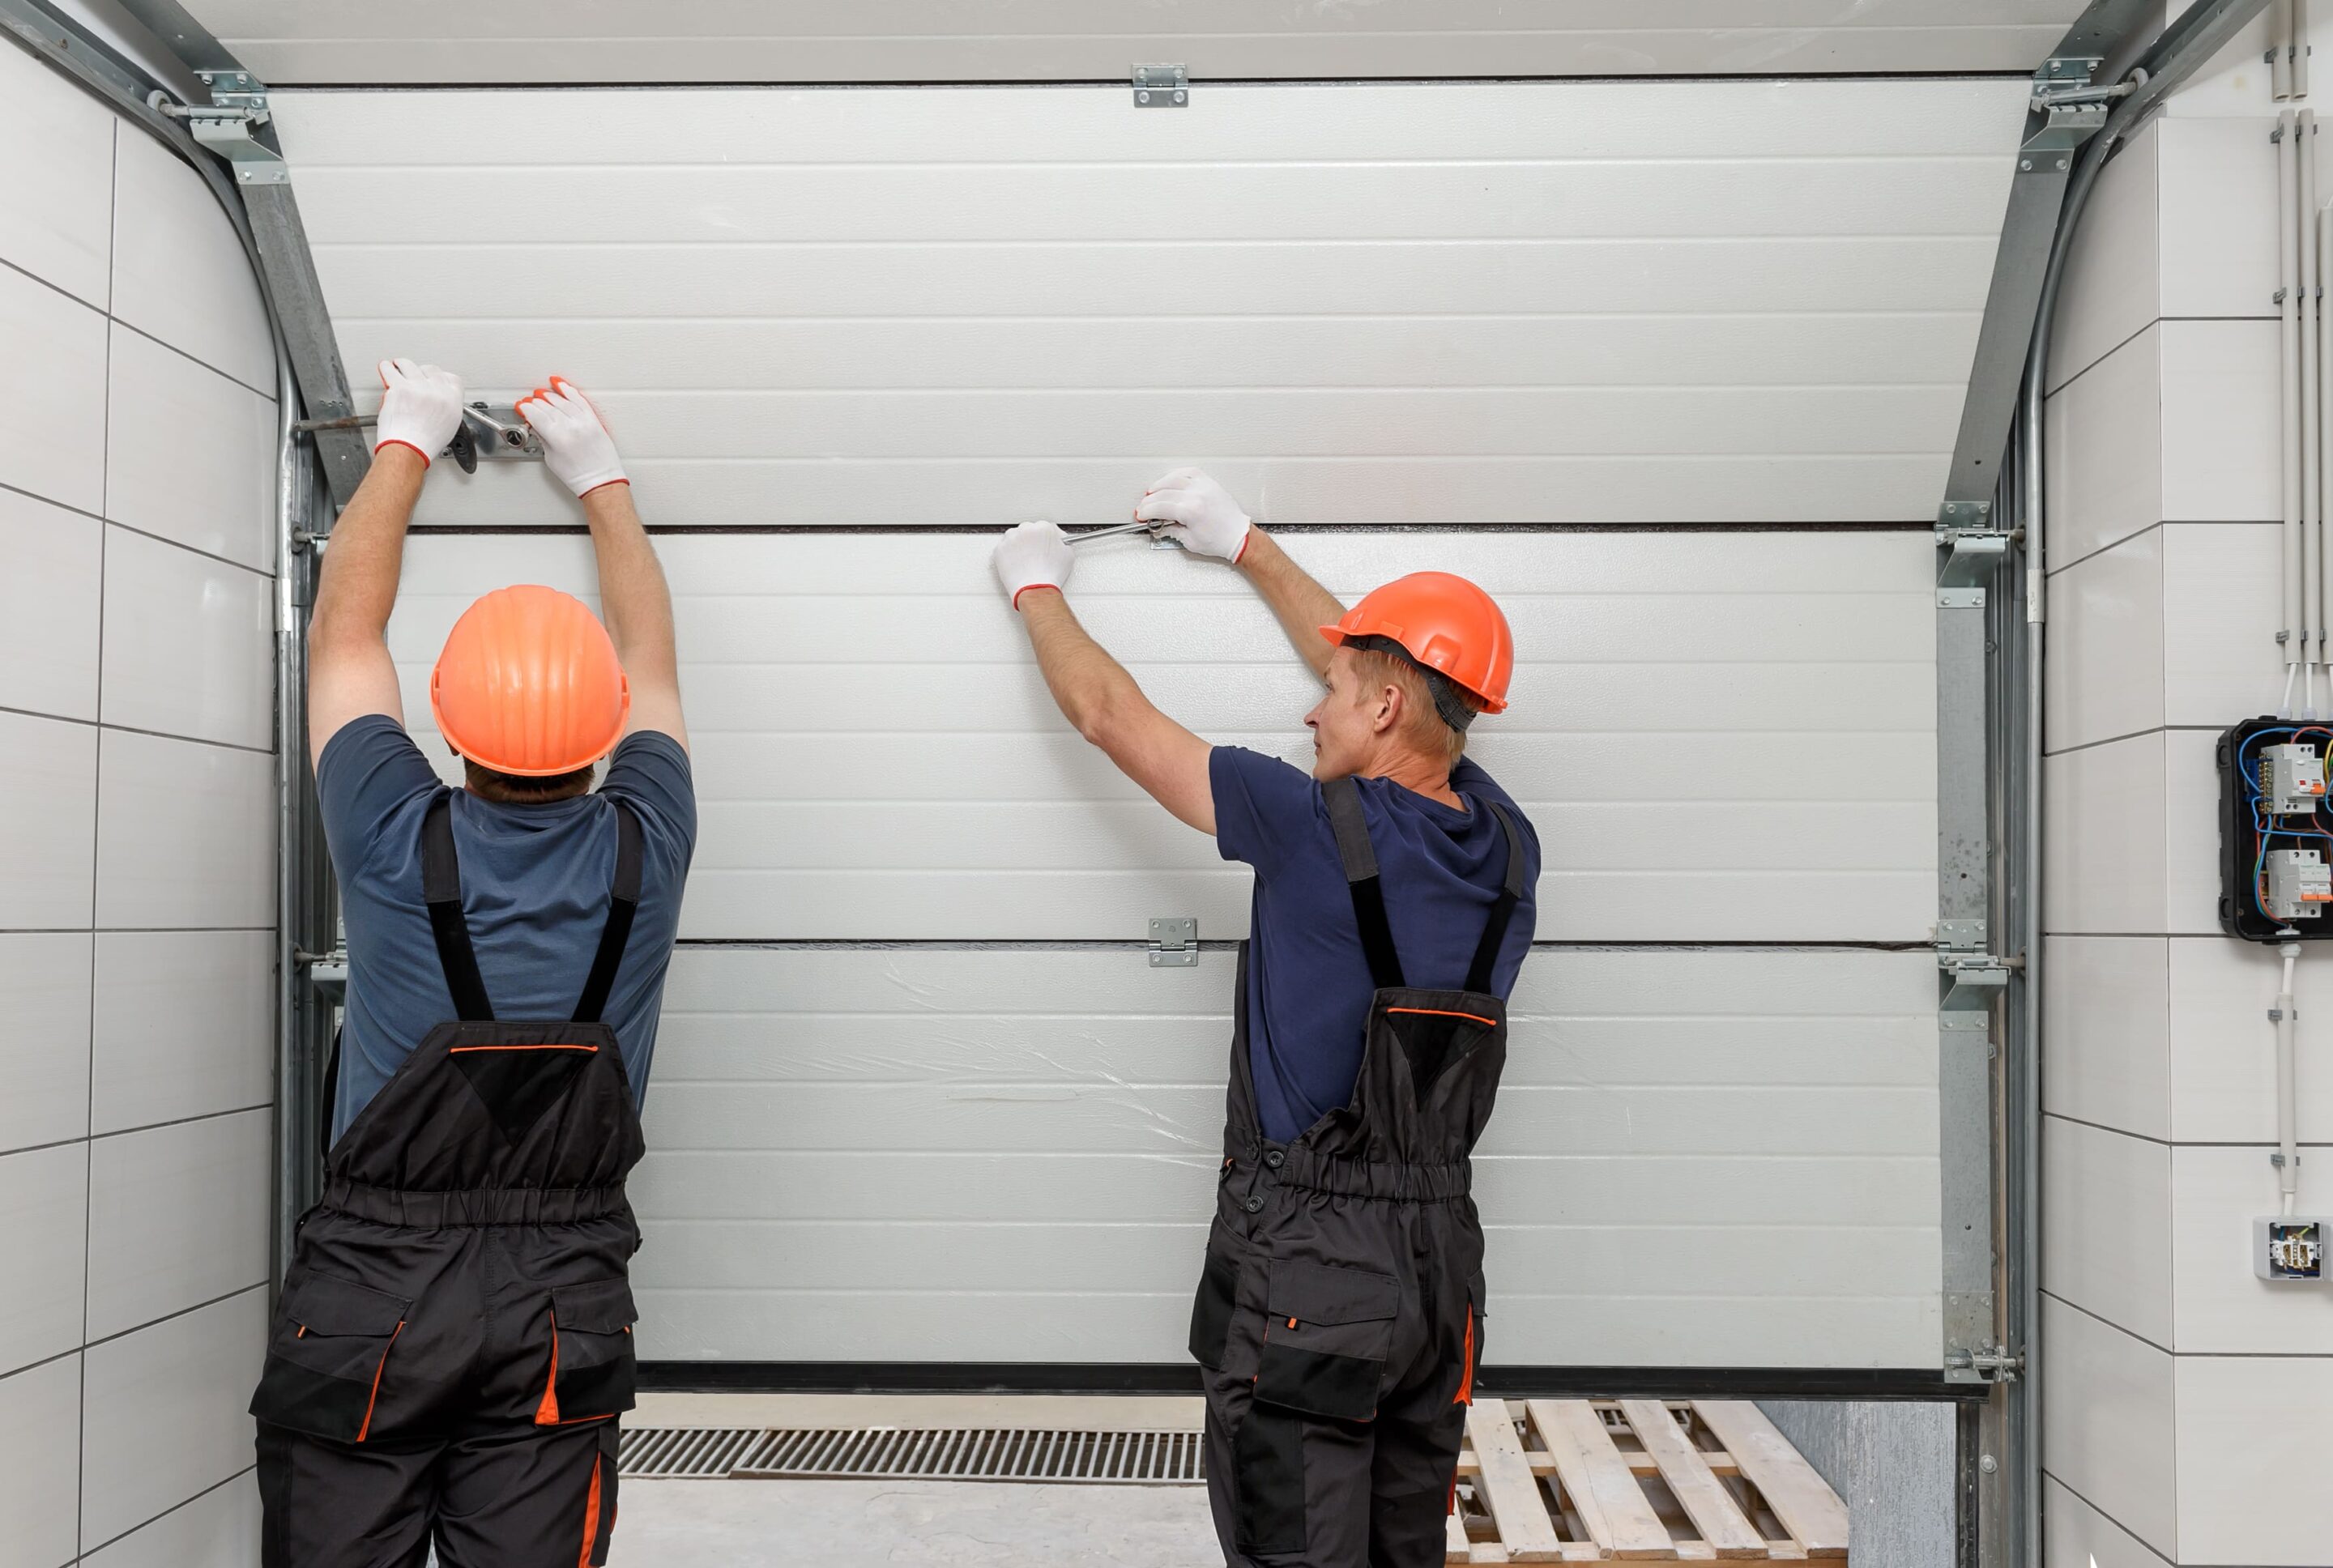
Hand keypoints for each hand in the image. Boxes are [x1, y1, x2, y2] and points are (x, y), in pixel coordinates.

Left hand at [373, 358, 462, 465]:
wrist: (409, 448)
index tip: (431, 378)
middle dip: (420, 371)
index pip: (451, 378)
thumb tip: (438, 399)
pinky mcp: (399, 387)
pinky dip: (386, 368)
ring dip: (402, 366)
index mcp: (452, 399)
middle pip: (430, 369)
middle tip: (413, 375)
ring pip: (409, 365)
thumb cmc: (426, 442)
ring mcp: (418, 387)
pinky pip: (390, 369)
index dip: (439, 376)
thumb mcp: (449, 425)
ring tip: (397, 368)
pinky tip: (386, 369)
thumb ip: (446, 406)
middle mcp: (438, 390)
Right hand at [517, 376, 627, 496]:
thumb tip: (535, 425)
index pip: (536, 415)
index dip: (525, 409)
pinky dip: (568, 390)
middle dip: (535, 402)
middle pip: (547, 406)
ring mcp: (584, 422)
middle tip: (529, 402)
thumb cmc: (578, 475)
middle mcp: (571, 426)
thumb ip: (543, 438)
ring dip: (549, 395)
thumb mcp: (551, 459)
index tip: (520, 407)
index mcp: (558, 437)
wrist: (601, 481)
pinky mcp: (593, 420)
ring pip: (562, 400)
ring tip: (541, 394)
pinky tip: (560, 384)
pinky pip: (579, 399)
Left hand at [993, 520, 1072, 608]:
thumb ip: (1062, 541)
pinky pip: (1003, 548)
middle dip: (1030, 541)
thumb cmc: (1050, 574)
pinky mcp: (1000, 549)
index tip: (1042, 545)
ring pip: (1014, 537)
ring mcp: (1011, 539)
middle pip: (1027, 530)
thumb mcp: (1068, 554)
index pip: (1043, 527)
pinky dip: (1008, 554)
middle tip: (1034, 554)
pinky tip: (1017, 563)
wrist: (1035, 588)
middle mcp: (1026, 530)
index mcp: (1043, 528)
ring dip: (1018, 545)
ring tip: (1025, 560)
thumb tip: (1058, 538)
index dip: (1044, 539)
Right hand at [1134, 467, 1251, 561]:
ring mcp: (1204, 487)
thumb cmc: (1220, 540)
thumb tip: (1158, 525)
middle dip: (1149, 501)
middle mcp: (1197, 495)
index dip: (1146, 511)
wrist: (1238, 536)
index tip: (1140, 515)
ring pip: (1174, 479)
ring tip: (1152, 493)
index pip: (1159, 507)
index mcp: (1191, 511)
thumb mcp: (1190, 541)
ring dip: (1159, 485)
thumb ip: (1171, 530)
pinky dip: (1177, 475)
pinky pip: (1189, 472)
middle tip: (1143, 508)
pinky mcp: (1209, 483)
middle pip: (1163, 493)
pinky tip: (1170, 481)